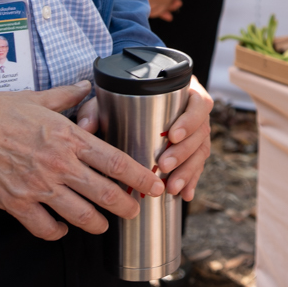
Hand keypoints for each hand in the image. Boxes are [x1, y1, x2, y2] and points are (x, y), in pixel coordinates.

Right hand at [0, 83, 162, 240]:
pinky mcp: (17, 204)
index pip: (117, 163)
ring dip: (97, 224)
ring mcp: (39, 187)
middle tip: (135, 210)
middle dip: (127, 206)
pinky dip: (57, 232)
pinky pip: (45, 228)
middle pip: (107, 193)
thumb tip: (85, 85)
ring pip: (82, 216)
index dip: (141, 178)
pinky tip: (62, 228)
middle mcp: (60, 165)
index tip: (155, 186)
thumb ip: (67, 96)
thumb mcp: (38, 98)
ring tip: (102, 224)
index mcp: (70, 138)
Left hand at [78, 77, 214, 202]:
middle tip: (164, 165)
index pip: (198, 103)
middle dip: (183, 152)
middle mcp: (195, 113)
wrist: (130, 108)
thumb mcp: (109, 101)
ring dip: (188, 171)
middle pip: (201, 132)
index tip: (172, 136)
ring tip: (171, 187)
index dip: (190, 120)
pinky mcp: (193, 152)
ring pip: (201, 152)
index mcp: (186, 92)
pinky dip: (191, 181)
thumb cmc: (124, 101)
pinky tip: (184, 194)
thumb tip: (86, 126)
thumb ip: (97, 109)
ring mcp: (197, 133)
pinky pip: (198, 167)